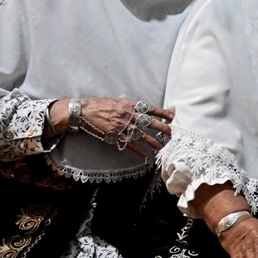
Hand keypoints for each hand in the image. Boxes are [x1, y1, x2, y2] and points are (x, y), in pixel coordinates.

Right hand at [49, 97, 172, 157]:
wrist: (84, 111)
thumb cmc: (100, 105)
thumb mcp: (117, 101)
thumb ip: (130, 106)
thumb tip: (142, 109)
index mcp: (130, 105)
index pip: (151, 108)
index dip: (162, 113)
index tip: (172, 117)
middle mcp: (128, 115)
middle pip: (149, 122)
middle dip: (162, 128)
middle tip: (172, 133)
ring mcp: (122, 126)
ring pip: (142, 135)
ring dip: (153, 142)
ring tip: (162, 147)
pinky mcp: (115, 136)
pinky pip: (129, 144)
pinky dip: (138, 151)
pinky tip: (145, 156)